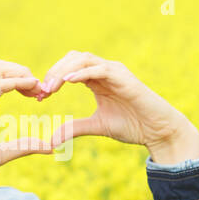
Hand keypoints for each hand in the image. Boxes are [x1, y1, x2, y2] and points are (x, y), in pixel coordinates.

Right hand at [0, 58, 54, 189]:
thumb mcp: (2, 153)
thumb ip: (23, 147)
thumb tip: (49, 148)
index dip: (18, 78)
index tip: (35, 93)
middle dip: (21, 71)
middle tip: (38, 89)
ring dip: (21, 73)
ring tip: (36, 88)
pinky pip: (0, 84)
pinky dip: (18, 82)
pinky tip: (32, 87)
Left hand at [35, 51, 197, 152]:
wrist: (158, 131)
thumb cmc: (132, 126)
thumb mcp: (97, 126)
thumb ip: (75, 129)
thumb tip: (51, 140)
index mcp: (97, 79)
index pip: (69, 68)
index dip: (52, 78)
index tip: (40, 96)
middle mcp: (105, 71)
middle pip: (73, 59)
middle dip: (54, 71)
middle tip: (42, 90)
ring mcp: (115, 72)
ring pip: (83, 59)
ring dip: (64, 70)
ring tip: (51, 86)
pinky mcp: (124, 78)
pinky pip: (100, 69)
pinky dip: (82, 72)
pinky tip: (68, 82)